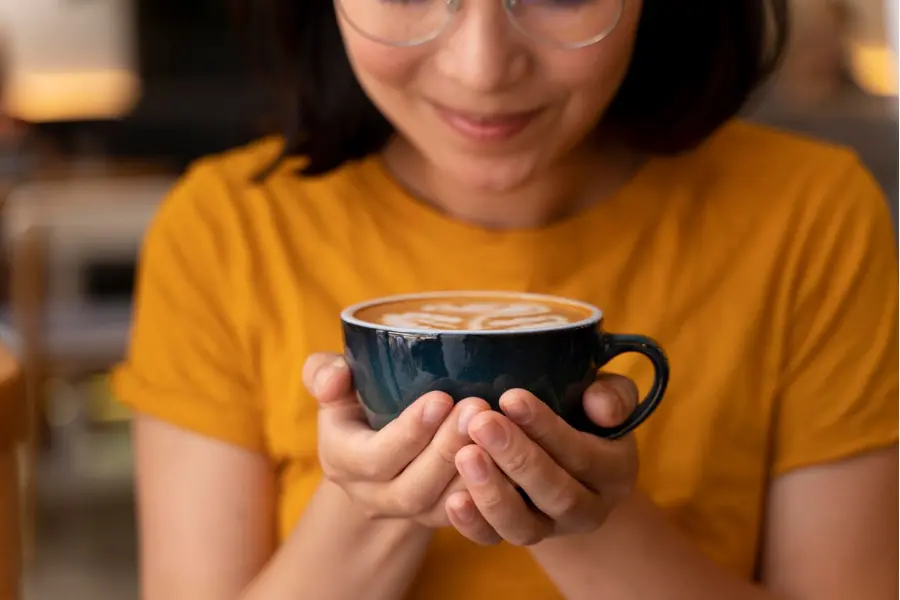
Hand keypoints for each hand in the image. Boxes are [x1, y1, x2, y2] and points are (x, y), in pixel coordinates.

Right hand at [304, 353, 491, 527]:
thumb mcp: (336, 385)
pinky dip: (492, 491)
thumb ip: (324, 374)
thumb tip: (334, 378)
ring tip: (497, 427)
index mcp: (343, 461)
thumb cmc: (359, 400)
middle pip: (413, 489)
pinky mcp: (443, 518)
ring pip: (444, 507)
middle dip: (446, 449)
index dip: (409, 433)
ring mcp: (410, 512)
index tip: (441, 398)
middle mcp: (373, 497)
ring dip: (474, 470)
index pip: (375, 458)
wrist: (381, 445)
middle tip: (477, 408)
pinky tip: (511, 457)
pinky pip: (471, 519)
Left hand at [446, 375, 639, 545]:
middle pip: (554, 493)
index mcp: (614, 472)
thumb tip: (600, 406)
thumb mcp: (609, 397)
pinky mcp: (516, 535)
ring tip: (464, 455)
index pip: (581, 454)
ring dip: (492, 493)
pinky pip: (493, 539)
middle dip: (515, 457)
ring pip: (523, 525)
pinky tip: (452, 499)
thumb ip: (613, 397)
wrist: (571, 461)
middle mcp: (587, 509)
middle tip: (480, 422)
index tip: (511, 397)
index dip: (546, 427)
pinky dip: (472, 523)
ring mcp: (550, 528)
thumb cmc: (586, 415)